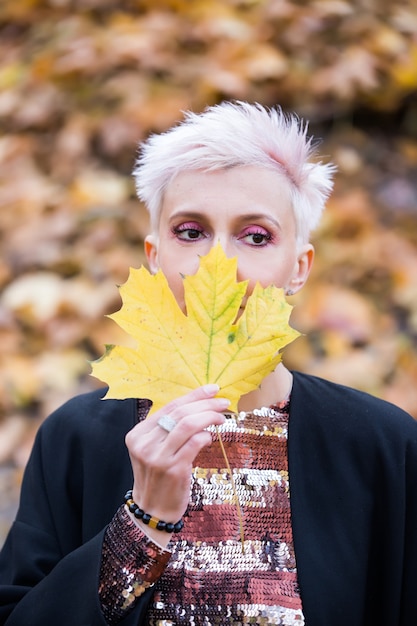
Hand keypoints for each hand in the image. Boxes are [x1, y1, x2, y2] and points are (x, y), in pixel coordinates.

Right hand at [125, 384, 228, 544]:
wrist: (153, 511)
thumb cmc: (159, 477)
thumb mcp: (154, 450)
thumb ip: (168, 429)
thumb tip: (199, 406)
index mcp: (138, 434)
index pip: (169, 406)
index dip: (193, 395)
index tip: (212, 389)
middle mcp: (144, 443)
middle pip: (180, 412)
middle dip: (205, 404)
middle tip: (223, 402)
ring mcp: (157, 457)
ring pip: (188, 424)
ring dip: (209, 417)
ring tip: (222, 418)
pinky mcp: (173, 469)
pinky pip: (194, 443)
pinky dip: (206, 436)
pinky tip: (210, 437)